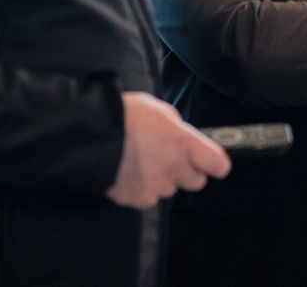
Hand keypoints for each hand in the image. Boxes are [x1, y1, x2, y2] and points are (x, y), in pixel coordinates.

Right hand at [105, 92, 230, 209]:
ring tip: (140, 160)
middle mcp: (173, 167)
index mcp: (182, 142)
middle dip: (187, 171)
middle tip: (169, 157)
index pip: (218, 165)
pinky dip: (141, 188)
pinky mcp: (137, 199)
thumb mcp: (156, 108)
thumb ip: (175, 126)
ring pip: (169, 188)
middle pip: (196, 182)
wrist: (88, 136)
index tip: (208, 160)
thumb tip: (181, 135)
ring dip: (161, 178)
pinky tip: (128, 172)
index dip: (214, 163)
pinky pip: (148, 197)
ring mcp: (155, 186)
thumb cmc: (123, 115)